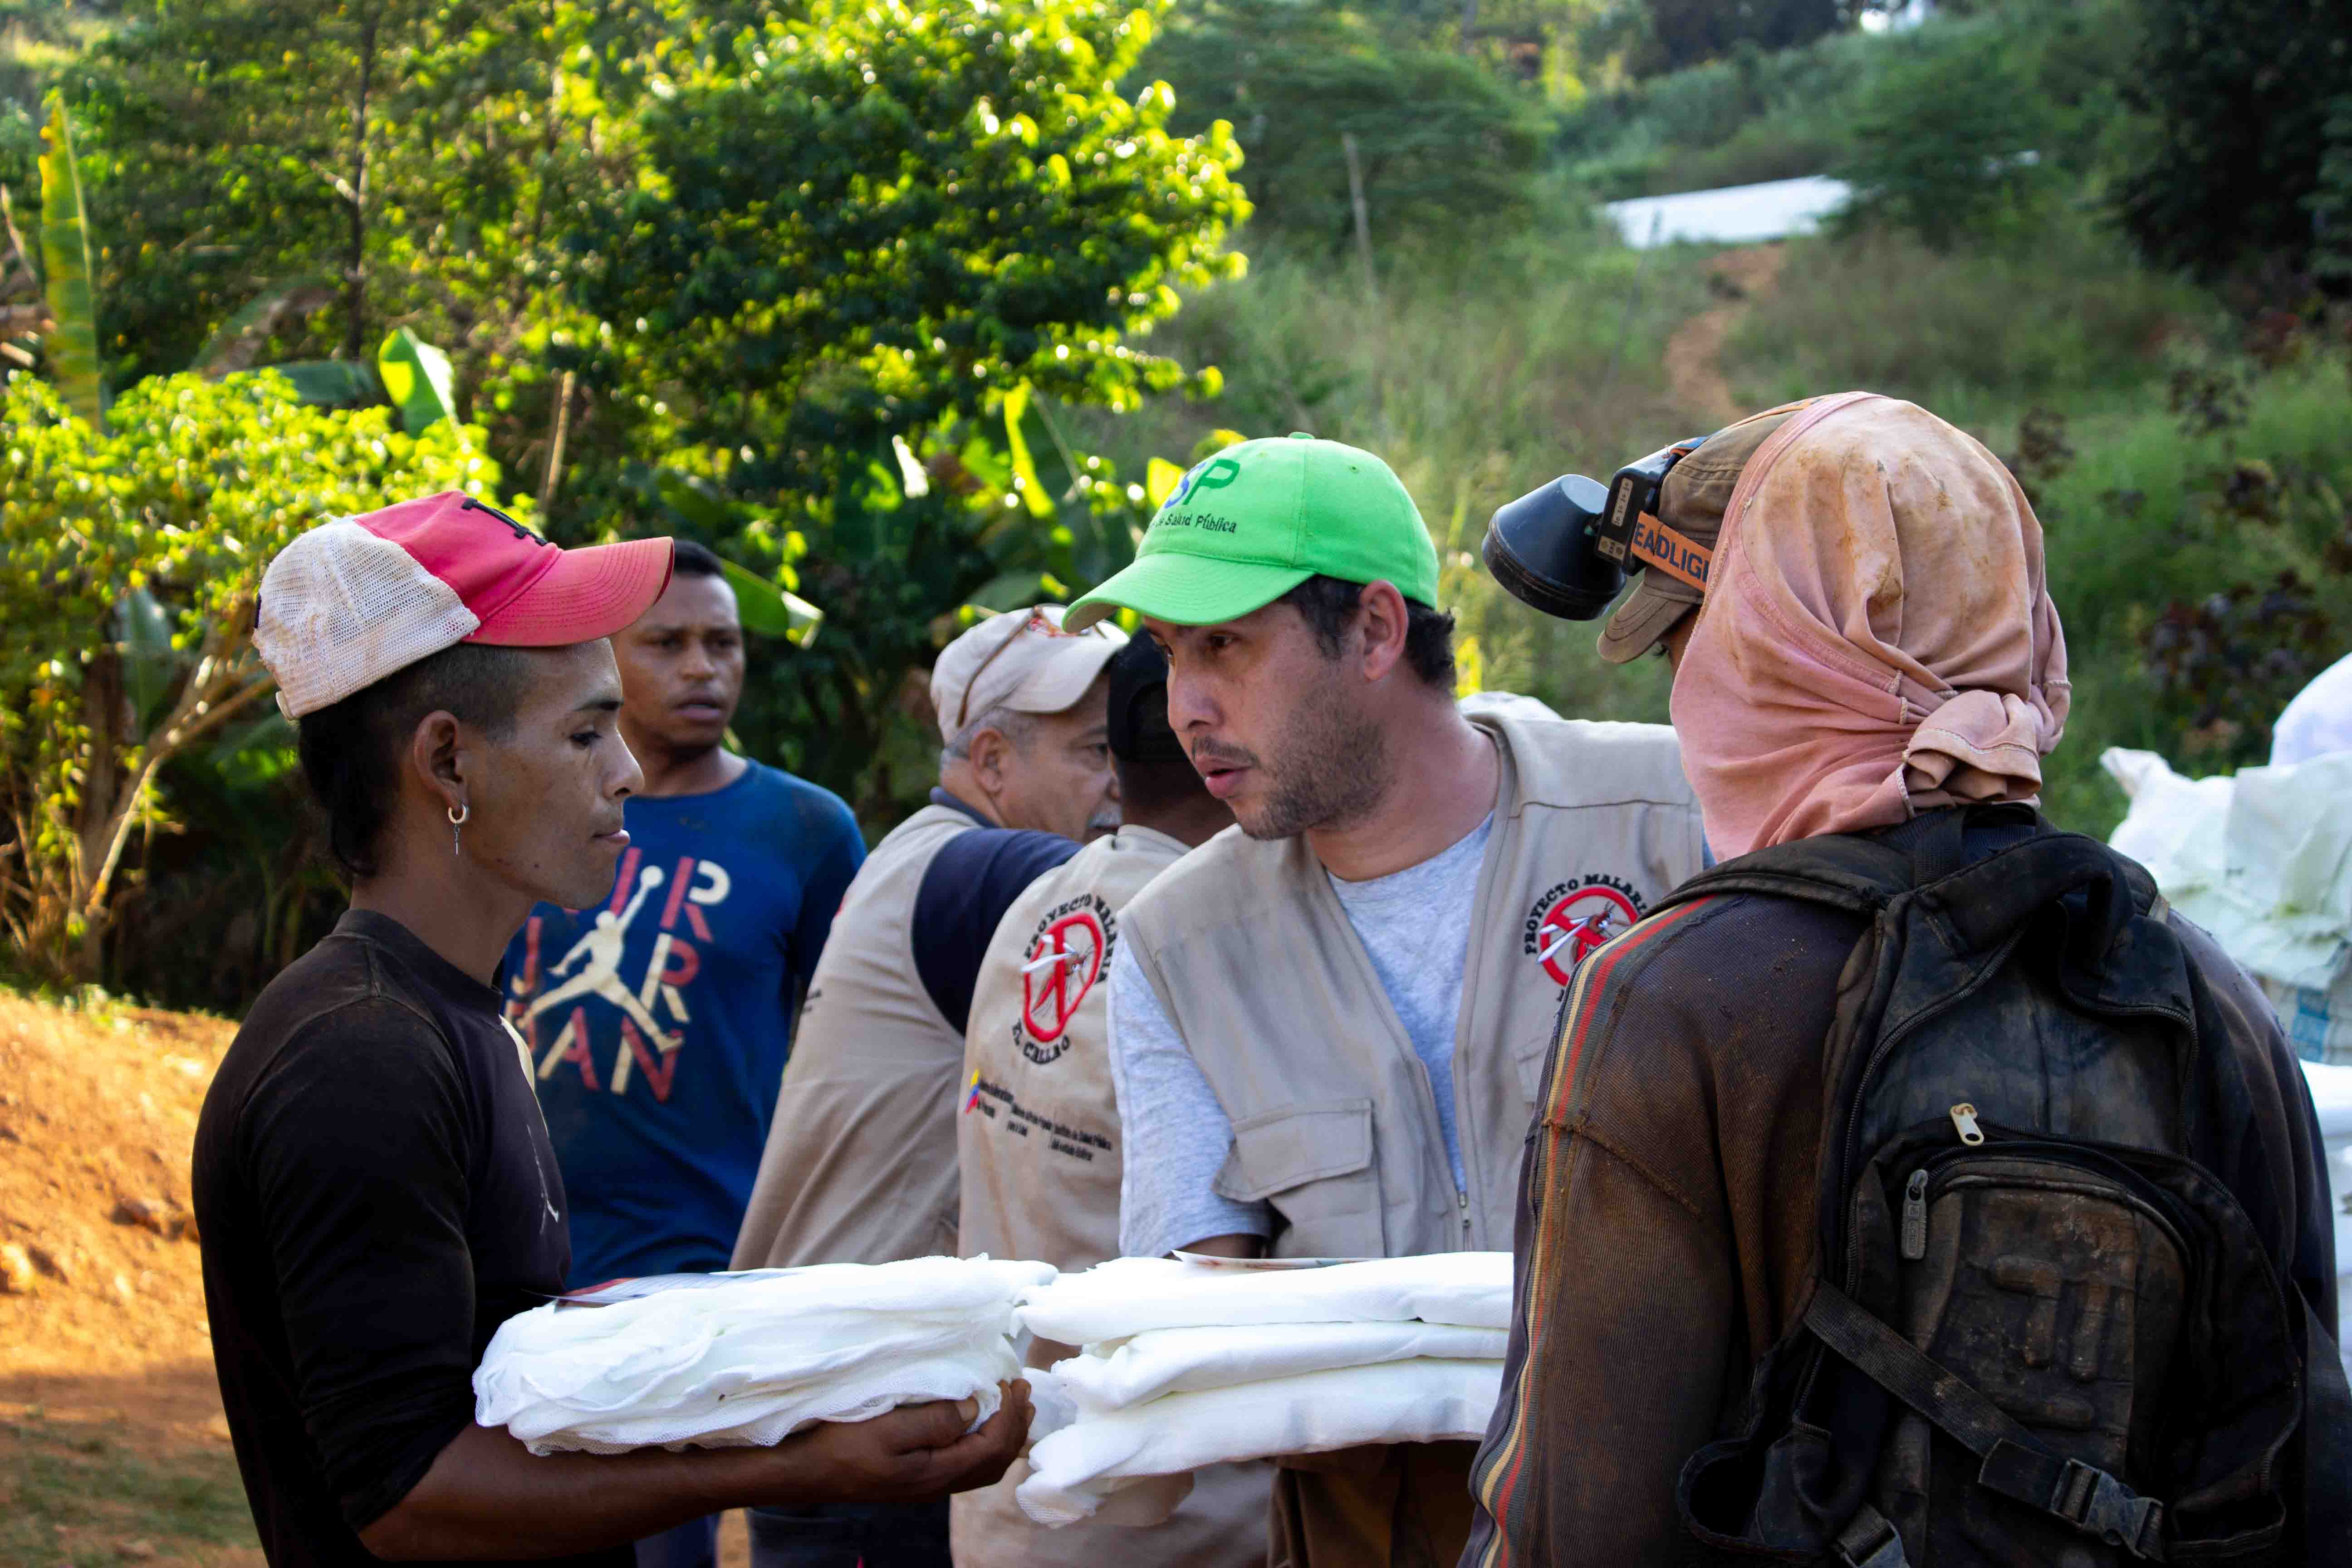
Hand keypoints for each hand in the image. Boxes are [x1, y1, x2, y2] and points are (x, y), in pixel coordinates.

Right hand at [754, 1381, 1033, 1506]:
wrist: (801, 1472)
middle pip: (993, 1461)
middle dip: (1016, 1425)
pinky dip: (983, 1441)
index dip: (1010, 1414)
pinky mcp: (912, 1476)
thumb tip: (975, 1407)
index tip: (1013, 1380)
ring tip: (1011, 1404)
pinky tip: (977, 1421)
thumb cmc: (839, 1446)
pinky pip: (963, 1463)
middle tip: (1024, 1388)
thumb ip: (935, 1420)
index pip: (992, 1447)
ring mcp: (923, 1483)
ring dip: (1002, 1434)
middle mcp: (935, 1485)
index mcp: (934, 1474)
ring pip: (980, 1465)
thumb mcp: (887, 1428)